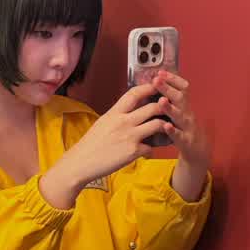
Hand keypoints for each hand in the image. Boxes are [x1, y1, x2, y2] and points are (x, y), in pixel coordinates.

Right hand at [39, 82, 167, 207]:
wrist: (81, 163)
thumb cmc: (90, 145)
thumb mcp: (102, 123)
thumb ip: (117, 115)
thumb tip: (130, 110)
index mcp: (114, 113)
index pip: (134, 93)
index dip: (149, 88)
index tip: (157, 86)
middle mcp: (123, 122)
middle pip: (152, 107)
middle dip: (164, 107)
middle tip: (168, 110)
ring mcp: (129, 136)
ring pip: (157, 124)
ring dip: (163, 127)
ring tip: (163, 129)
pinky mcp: (133, 152)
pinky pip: (151, 147)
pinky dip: (151, 149)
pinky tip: (146, 151)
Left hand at [154, 71, 209, 200]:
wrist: (197, 150)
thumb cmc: (183, 128)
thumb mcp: (178, 112)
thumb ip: (171, 99)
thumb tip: (157, 82)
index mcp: (184, 105)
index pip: (182, 88)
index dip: (172, 79)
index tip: (160, 71)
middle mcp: (187, 113)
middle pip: (180, 98)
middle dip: (168, 88)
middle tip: (156, 80)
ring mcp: (188, 127)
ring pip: (180, 115)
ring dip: (170, 108)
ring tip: (161, 101)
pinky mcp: (186, 141)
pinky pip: (179, 135)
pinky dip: (172, 130)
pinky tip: (166, 126)